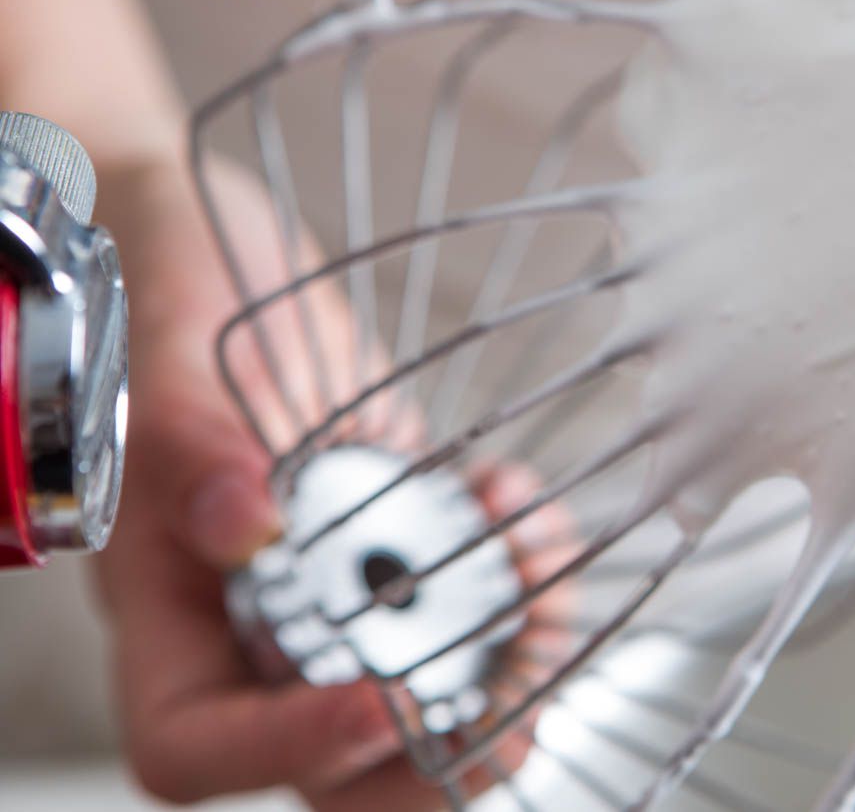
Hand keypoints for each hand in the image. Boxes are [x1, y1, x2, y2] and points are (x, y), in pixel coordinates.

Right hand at [92, 154, 568, 808]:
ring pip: (421, 671)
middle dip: (434, 754)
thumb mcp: (159, 365)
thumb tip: (242, 523)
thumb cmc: (159, 307)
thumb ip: (192, 449)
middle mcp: (252, 614)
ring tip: (541, 569)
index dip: (284, 752)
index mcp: (166, 607)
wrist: (218, 253)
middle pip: (331, 748)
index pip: (195, 740)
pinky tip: (513, 491)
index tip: (379, 699)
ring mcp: (332, 578)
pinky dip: (514, 558)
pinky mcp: (396, 526)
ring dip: (506, 644)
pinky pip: (466, 580)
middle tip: (517, 713)